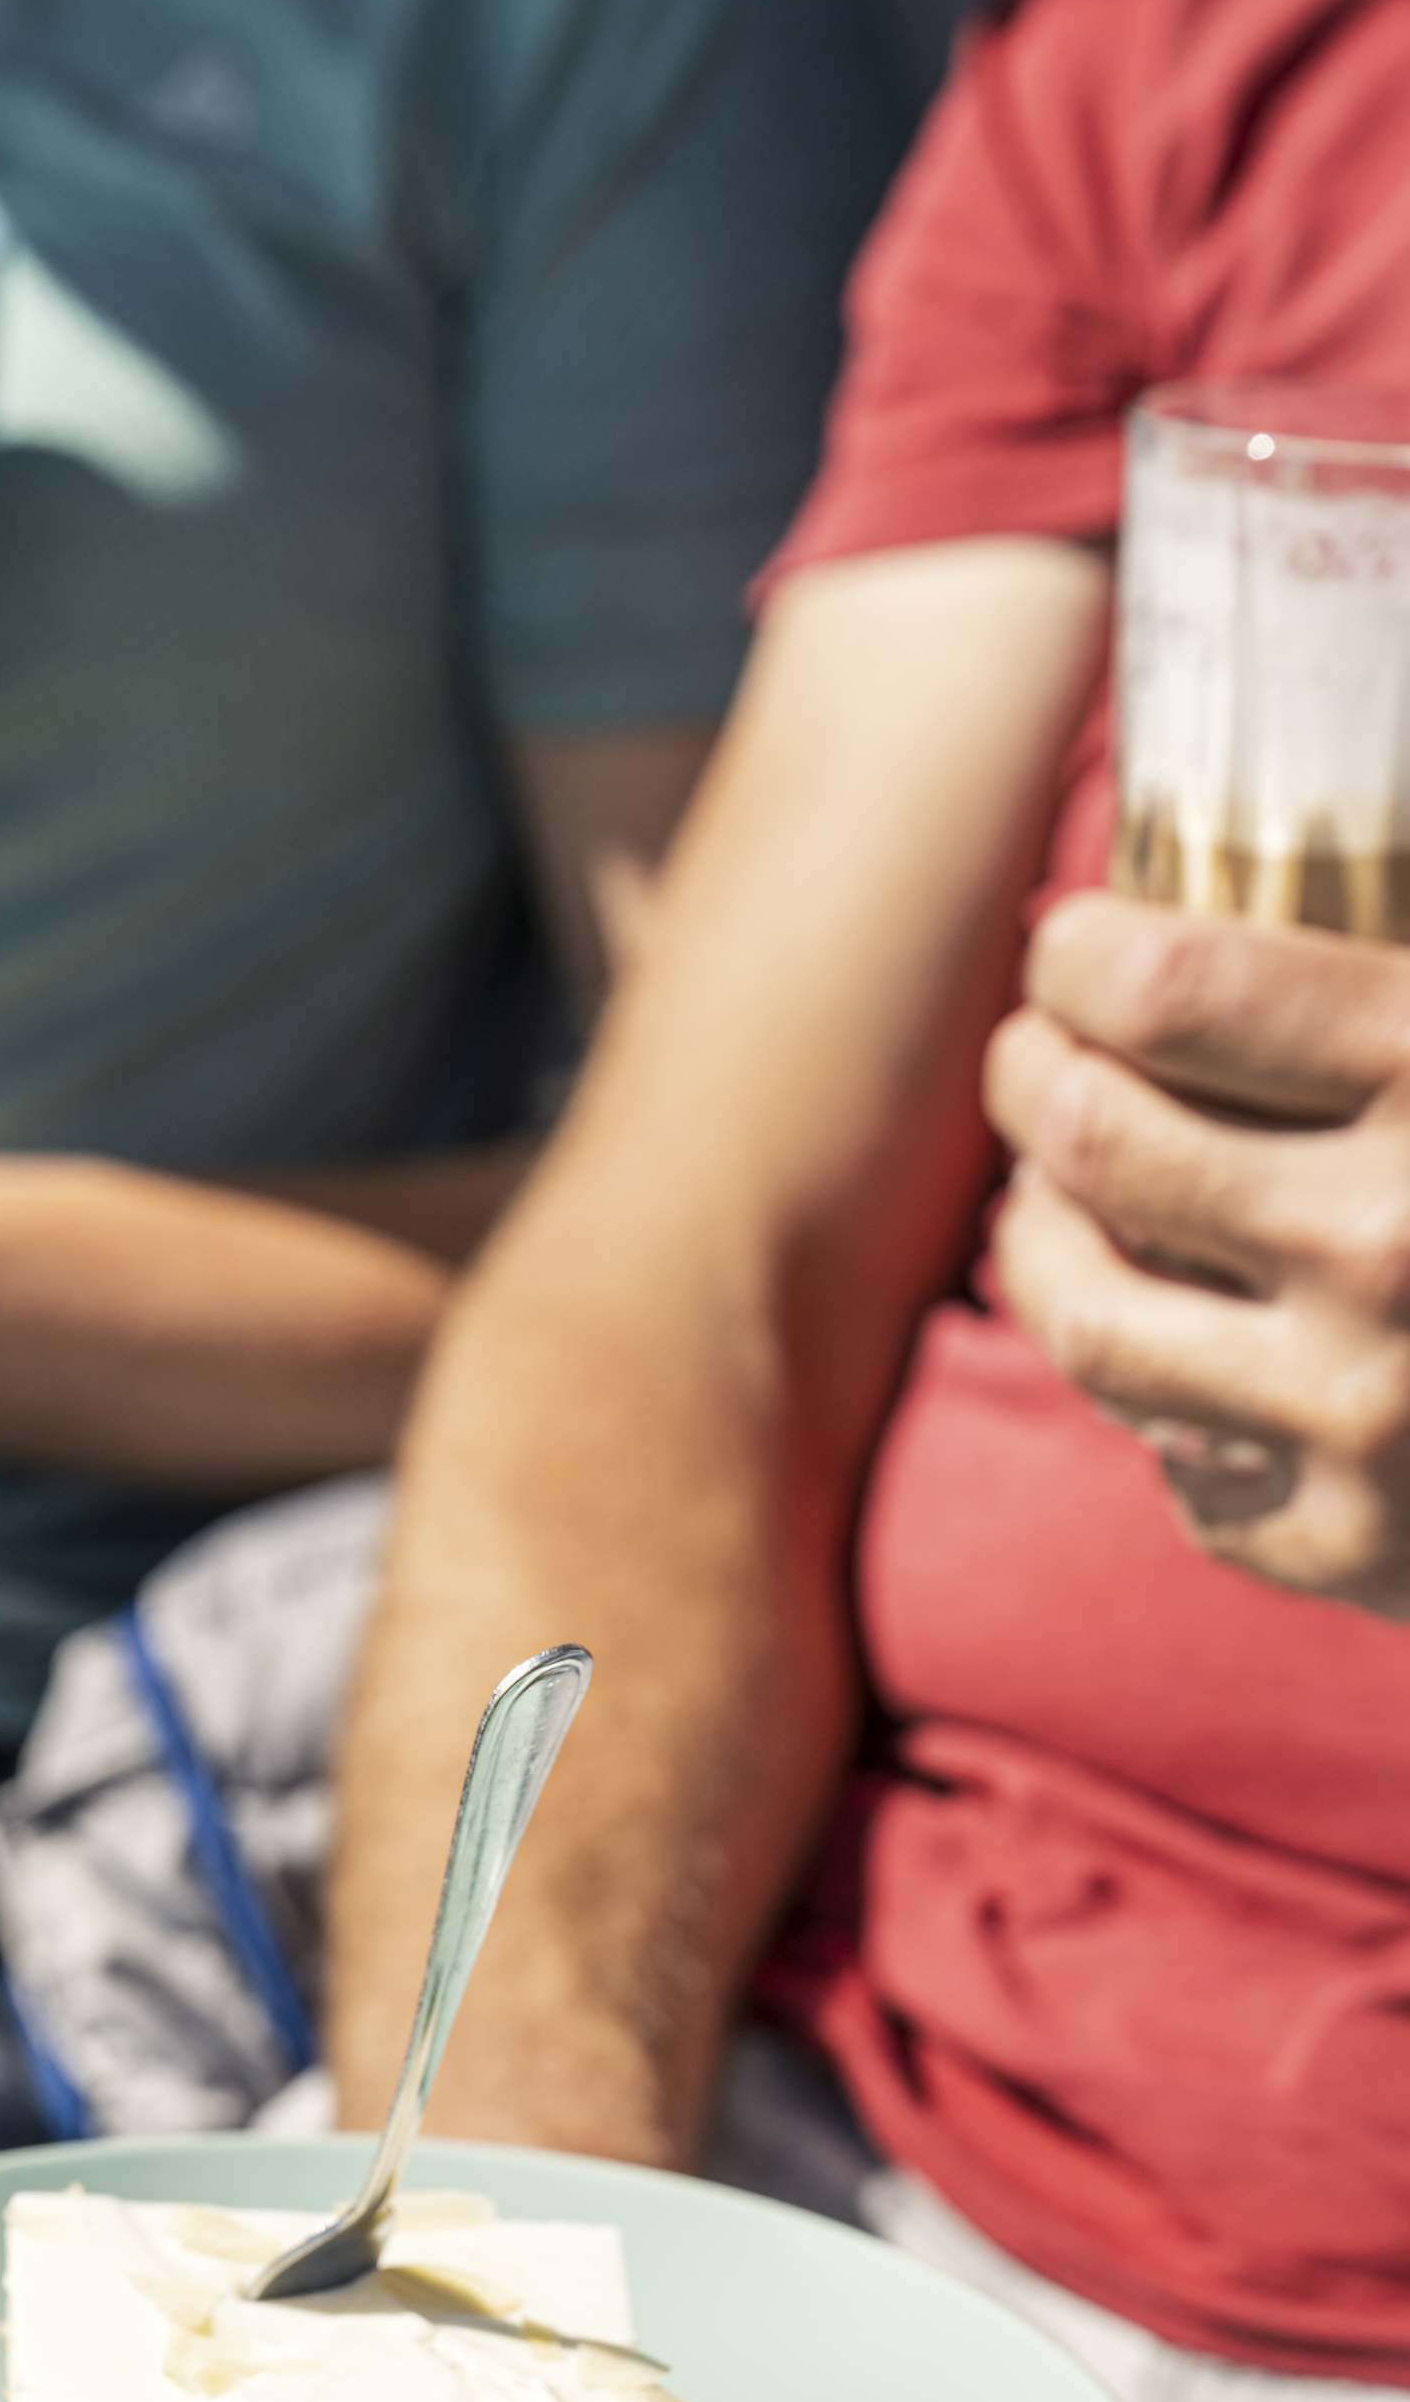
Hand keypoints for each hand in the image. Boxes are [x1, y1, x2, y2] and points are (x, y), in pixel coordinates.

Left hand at [986, 892, 1409, 1611]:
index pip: (1169, 988)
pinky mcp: (1354, 1550)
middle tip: (1031, 1058)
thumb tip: (1264, 851)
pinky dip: (1165, 1399)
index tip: (1068, 947)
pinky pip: (1180, 1464)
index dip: (1079, 956)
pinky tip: (1180, 1340)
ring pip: (1088, 1317)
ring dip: (1040, 1238)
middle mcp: (1397, 1247)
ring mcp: (1365, 1417)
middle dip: (1030, 1080)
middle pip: (1096, 1140)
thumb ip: (1405, 954)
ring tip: (1050, 1192)